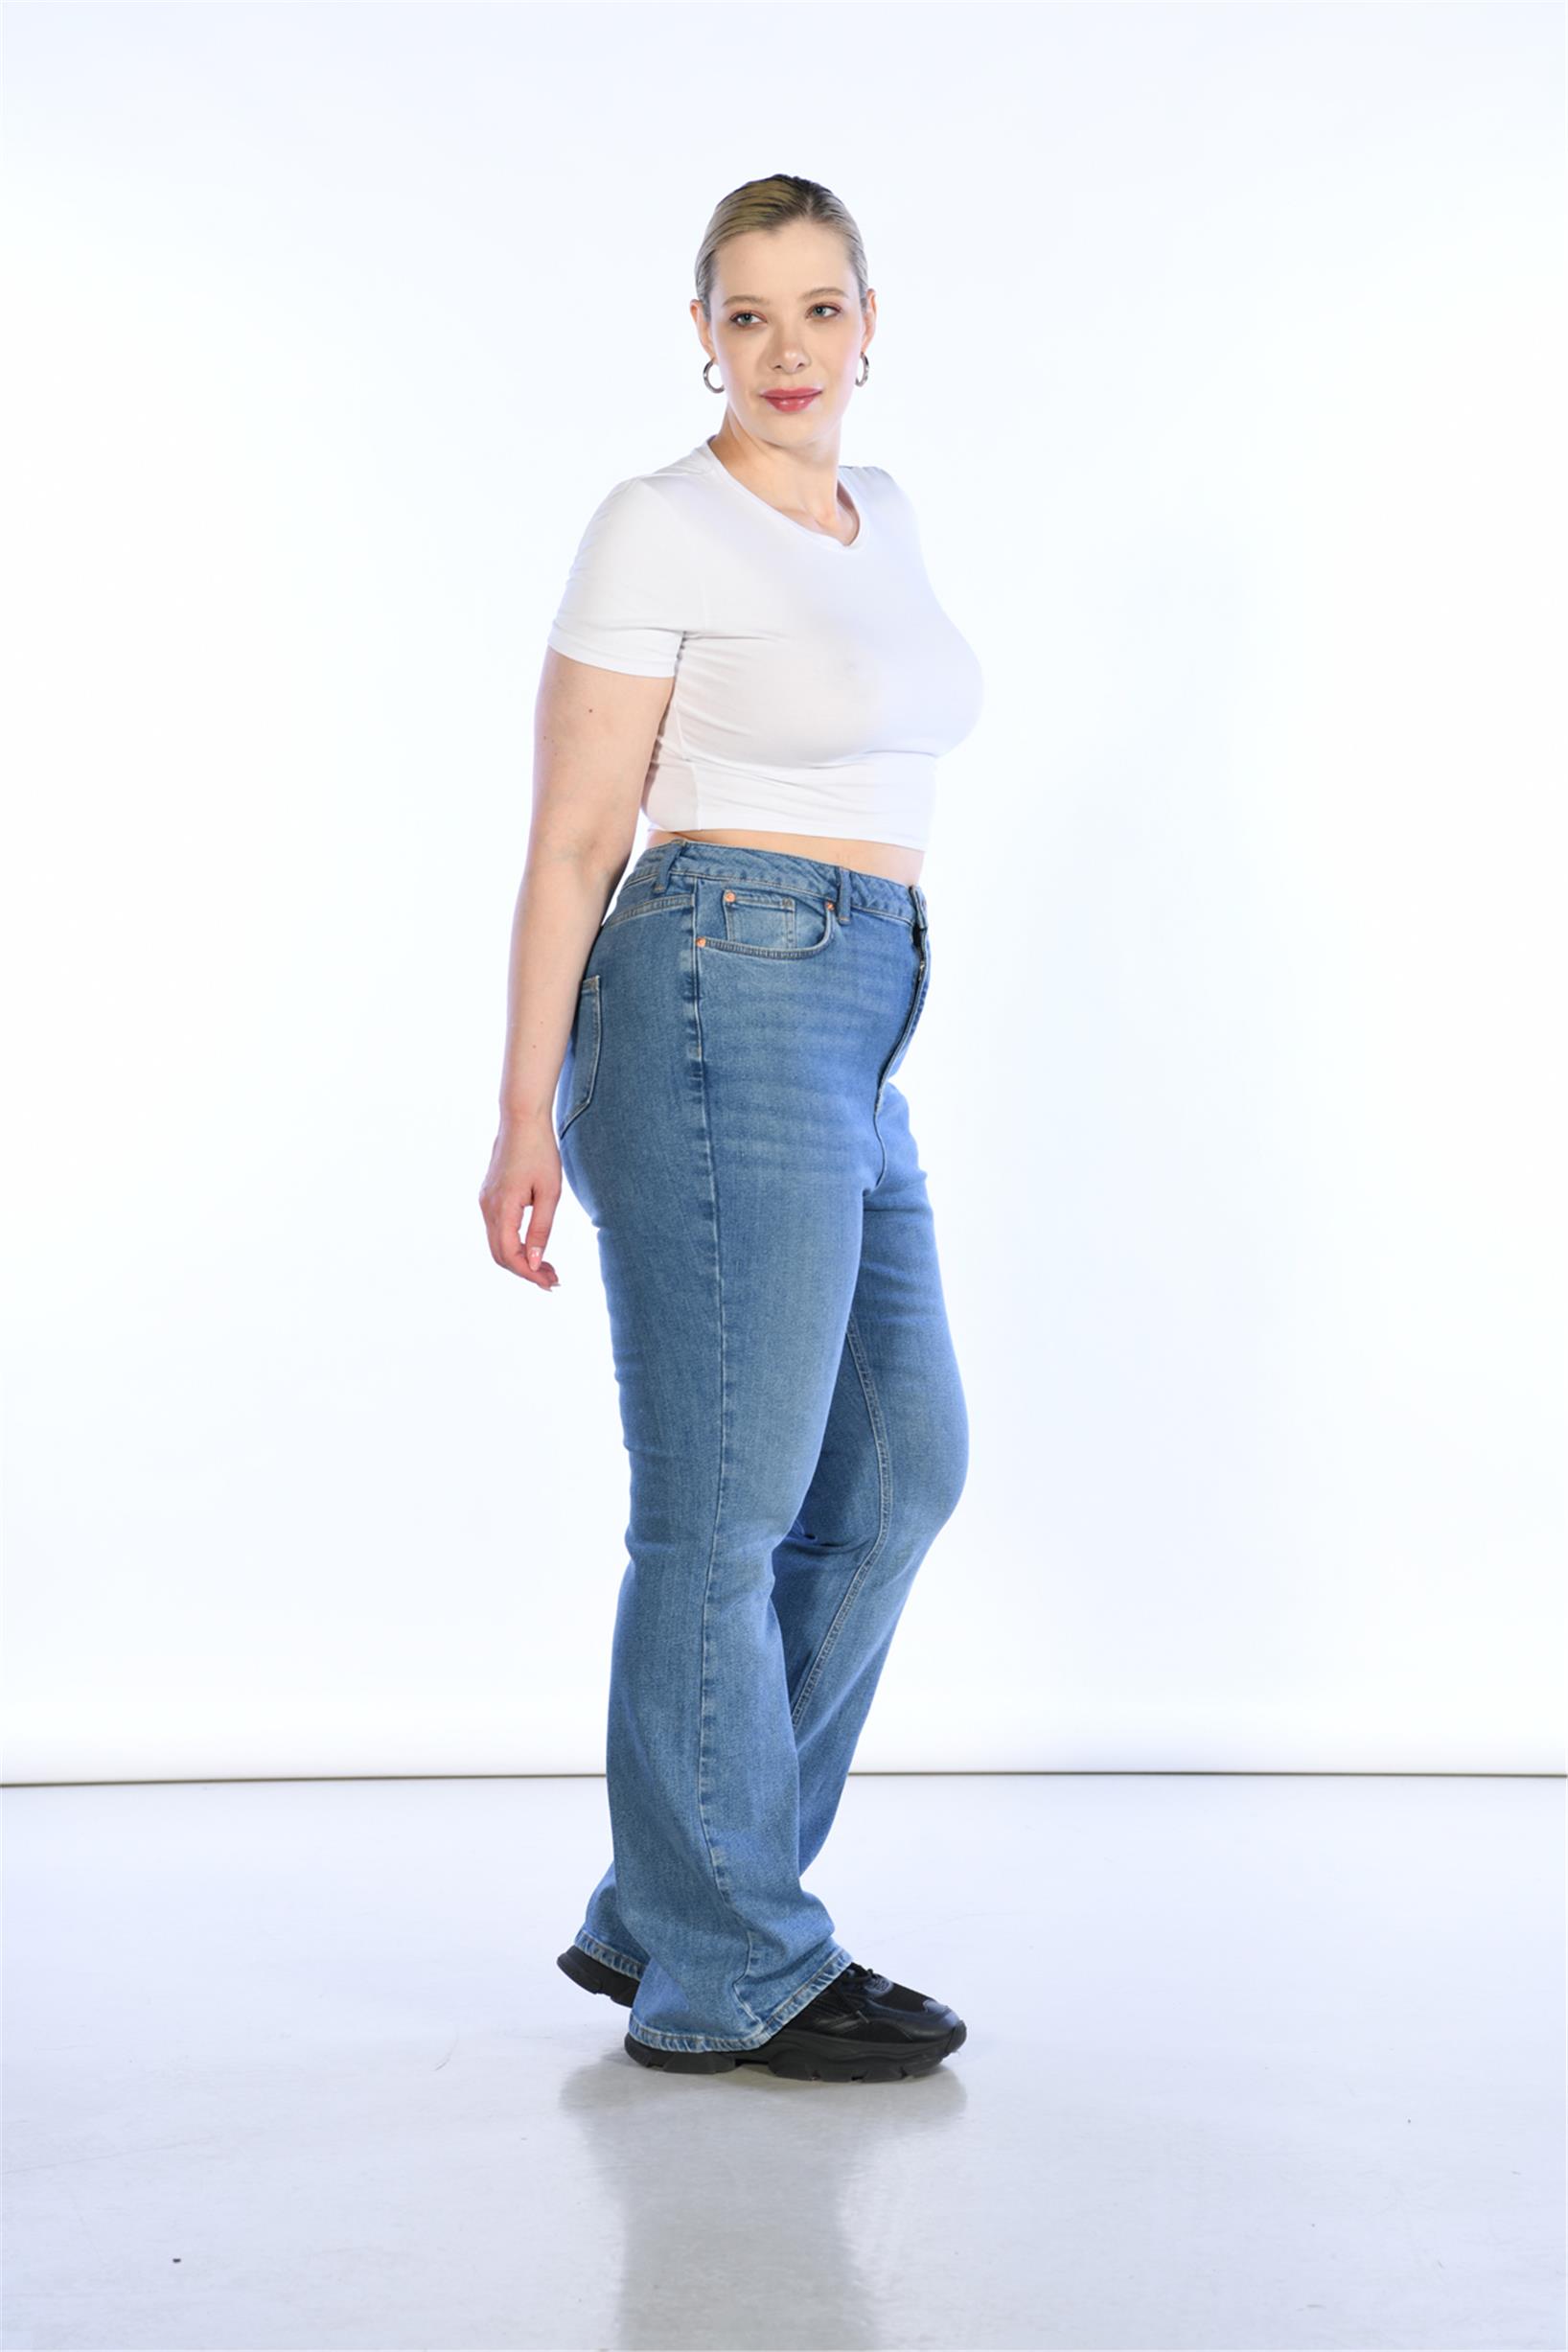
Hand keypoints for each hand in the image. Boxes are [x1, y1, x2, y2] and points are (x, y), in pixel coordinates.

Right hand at [479, 1112, 561, 1289]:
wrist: (521, 1120)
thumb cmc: (540, 1153)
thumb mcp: (549, 1193)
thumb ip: (541, 1229)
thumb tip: (533, 1262)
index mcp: (502, 1208)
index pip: (510, 1255)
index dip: (529, 1274)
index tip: (551, 1283)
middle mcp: (488, 1208)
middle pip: (500, 1255)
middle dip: (525, 1271)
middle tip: (553, 1279)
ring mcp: (485, 1202)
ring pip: (497, 1244)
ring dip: (520, 1259)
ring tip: (548, 1267)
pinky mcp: (489, 1196)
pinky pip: (497, 1229)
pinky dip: (513, 1244)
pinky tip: (533, 1246)